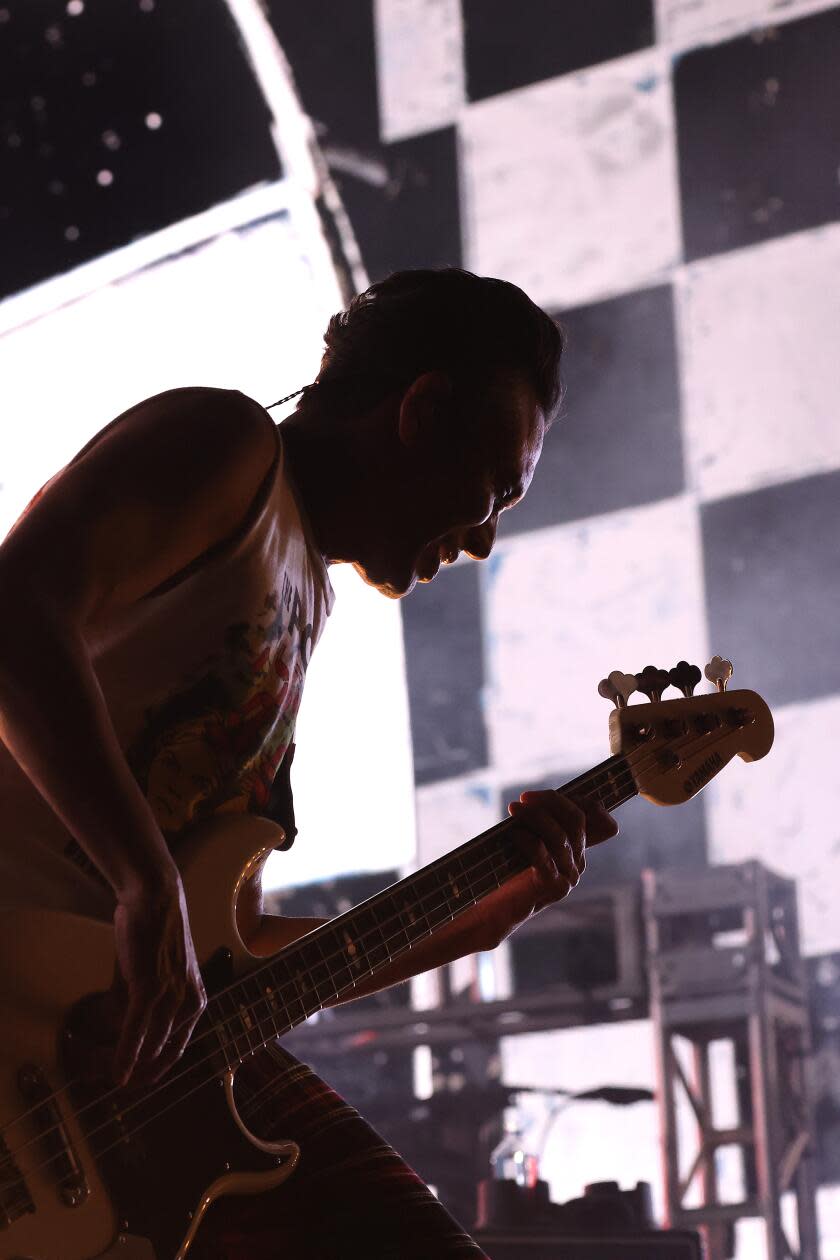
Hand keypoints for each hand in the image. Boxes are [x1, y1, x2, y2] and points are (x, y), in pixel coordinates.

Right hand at [110, 871, 206, 1086]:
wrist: (154, 899)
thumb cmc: (153, 933)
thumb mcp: (155, 973)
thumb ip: (144, 1002)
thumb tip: (126, 1026)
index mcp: (196, 1000)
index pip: (177, 1048)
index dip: (157, 1069)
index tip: (138, 1082)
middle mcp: (190, 1002)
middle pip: (163, 1052)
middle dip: (141, 1073)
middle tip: (120, 1088)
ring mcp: (172, 996)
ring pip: (150, 1045)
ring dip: (130, 1067)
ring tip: (112, 1083)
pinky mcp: (151, 988)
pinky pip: (137, 1030)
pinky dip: (126, 1053)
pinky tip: (117, 1073)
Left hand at [481, 790, 618, 947]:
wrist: (496, 909)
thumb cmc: (507, 871)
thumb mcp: (527, 840)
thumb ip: (539, 823)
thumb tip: (535, 799)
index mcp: (576, 849)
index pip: (593, 818)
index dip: (578, 800)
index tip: (546, 795)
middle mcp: (578, 863)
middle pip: (576, 821)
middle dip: (551, 803)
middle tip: (525, 798)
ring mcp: (569, 876)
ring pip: (560, 836)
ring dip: (535, 817)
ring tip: (514, 809)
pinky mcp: (554, 887)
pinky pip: (544, 855)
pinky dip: (528, 839)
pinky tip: (514, 833)